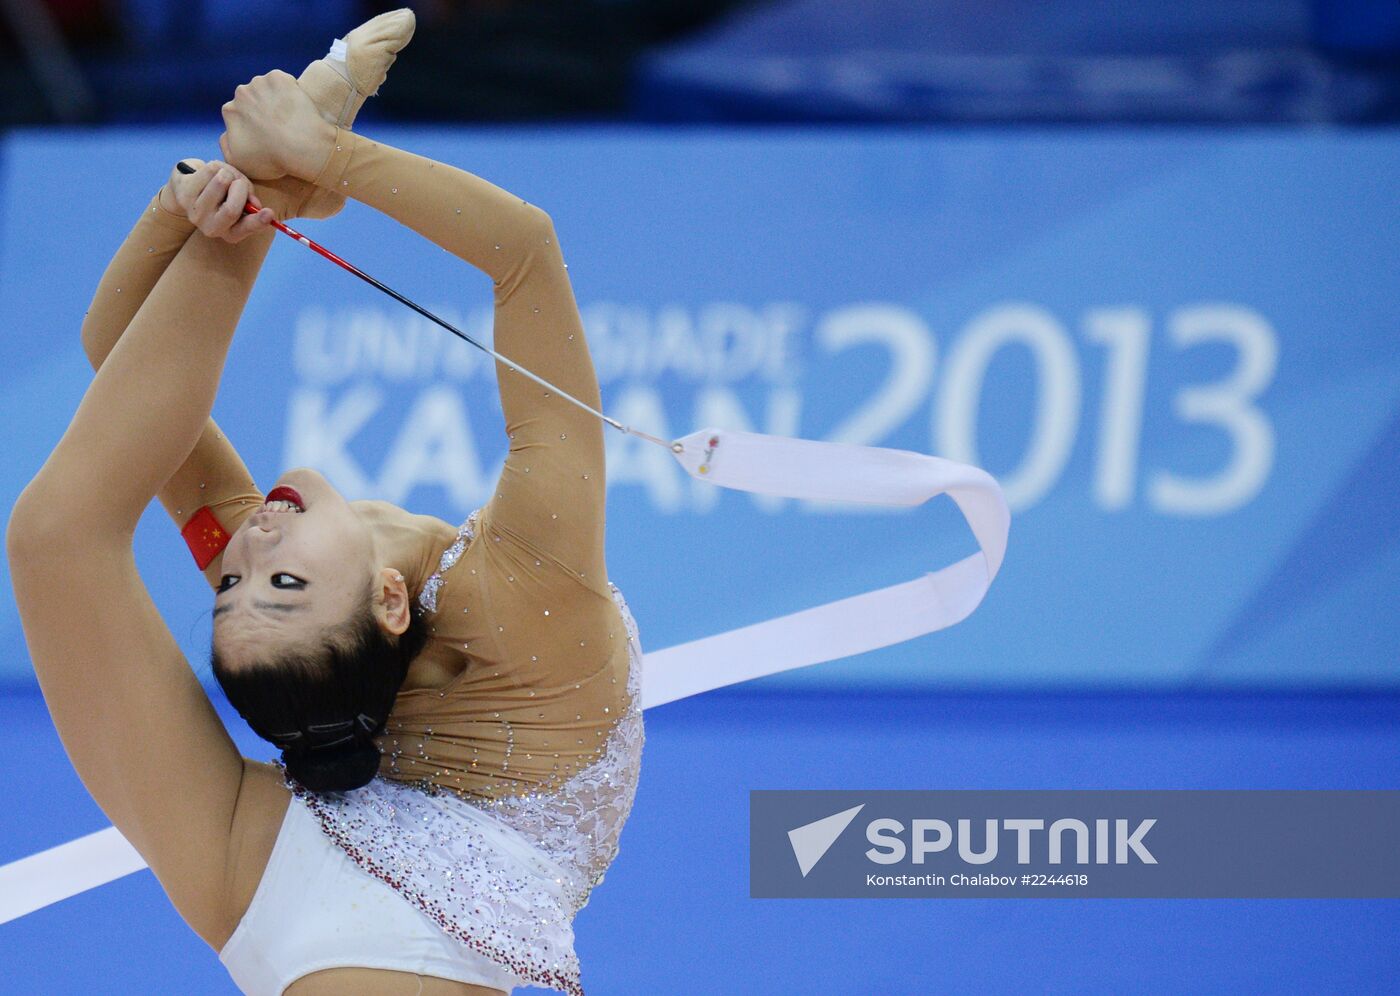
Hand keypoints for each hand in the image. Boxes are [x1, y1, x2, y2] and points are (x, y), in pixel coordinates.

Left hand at [160, 160, 274, 243]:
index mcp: (231, 233)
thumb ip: (250, 202)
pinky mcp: (184, 195)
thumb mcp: (241, 200)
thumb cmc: (223, 193)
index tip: (270, 213)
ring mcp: (196, 214)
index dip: (258, 222)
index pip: (246, 229)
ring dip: (228, 173)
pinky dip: (215, 166)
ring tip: (224, 176)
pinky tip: (209, 172)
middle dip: (241, 187)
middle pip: (232, 209)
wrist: (189, 186)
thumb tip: (255, 204)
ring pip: (221, 183)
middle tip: (239, 181)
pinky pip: (209, 172)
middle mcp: (211, 229)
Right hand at [219, 71, 336, 181]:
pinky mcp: (280, 78)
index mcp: (230, 110)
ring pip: (268, 89)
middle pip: (252, 98)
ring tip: (290, 118)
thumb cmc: (273, 160)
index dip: (253, 123)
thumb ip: (225, 144)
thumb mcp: (237, 162)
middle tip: (280, 126)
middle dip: (263, 109)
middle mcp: (241, 92)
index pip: (240, 113)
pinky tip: (297, 107)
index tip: (267, 133)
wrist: (303, 148)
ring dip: (276, 99)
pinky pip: (285, 82)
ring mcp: (260, 83)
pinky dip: (291, 90)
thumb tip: (226, 132)